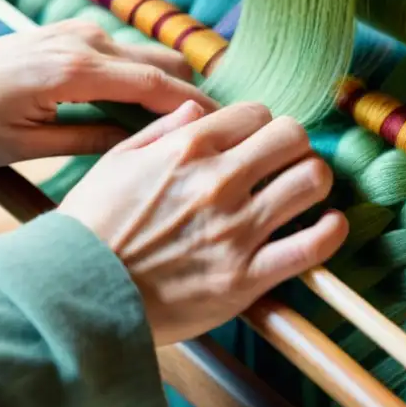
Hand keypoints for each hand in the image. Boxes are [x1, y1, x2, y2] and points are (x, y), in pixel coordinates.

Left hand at [0, 20, 217, 165]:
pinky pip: (121, 51)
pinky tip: (135, 110)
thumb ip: (92, 142)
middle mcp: (82, 41)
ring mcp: (75, 31)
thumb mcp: (30, 146)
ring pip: (144, 53)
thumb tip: (142, 146)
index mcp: (74, 71)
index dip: (194, 106)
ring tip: (172, 127)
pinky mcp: (67, 33)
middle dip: (187, 94)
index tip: (222, 126)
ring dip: (162, 85)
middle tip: (205, 133)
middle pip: (161, 60)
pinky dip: (138, 75)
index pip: (155, 85)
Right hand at [59, 100, 348, 345]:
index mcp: (187, 149)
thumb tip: (198, 112)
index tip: (256, 140)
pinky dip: (330, 232)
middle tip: (285, 160)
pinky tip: (329, 225)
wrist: (75, 294)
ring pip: (312, 181)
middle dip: (294, 143)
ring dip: (314, 179)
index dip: (260, 124)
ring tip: (304, 189)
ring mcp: (236, 230)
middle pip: (293, 137)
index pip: (256, 113)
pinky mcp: (245, 278)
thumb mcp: (115, 162)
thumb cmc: (91, 227)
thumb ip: (161, 131)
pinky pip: (312, 247)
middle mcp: (218, 182)